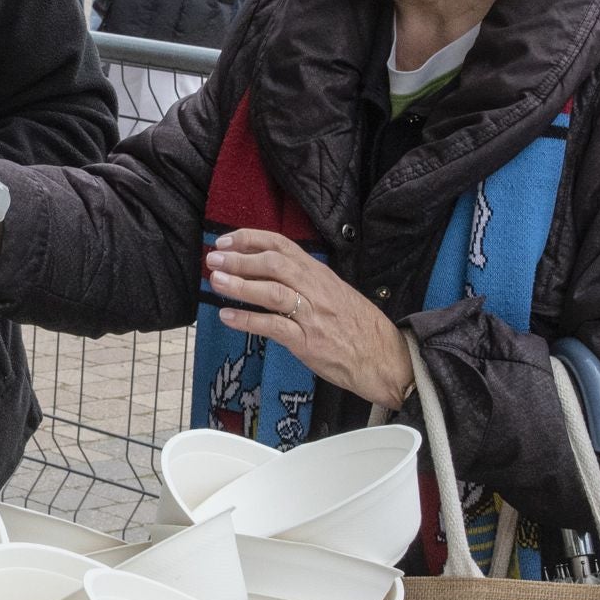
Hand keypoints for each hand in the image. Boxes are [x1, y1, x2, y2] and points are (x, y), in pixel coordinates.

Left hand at [202, 229, 413, 408]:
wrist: (386, 359)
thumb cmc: (359, 328)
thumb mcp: (335, 293)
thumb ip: (306, 282)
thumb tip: (271, 273)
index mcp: (320, 274)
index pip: (282, 245)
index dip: (250, 239)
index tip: (226, 241)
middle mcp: (315, 289)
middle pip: (273, 263)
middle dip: (239, 259)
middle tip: (212, 260)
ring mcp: (312, 315)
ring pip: (272, 291)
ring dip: (240, 285)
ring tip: (216, 282)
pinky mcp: (309, 342)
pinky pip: (274, 327)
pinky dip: (248, 320)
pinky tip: (228, 317)